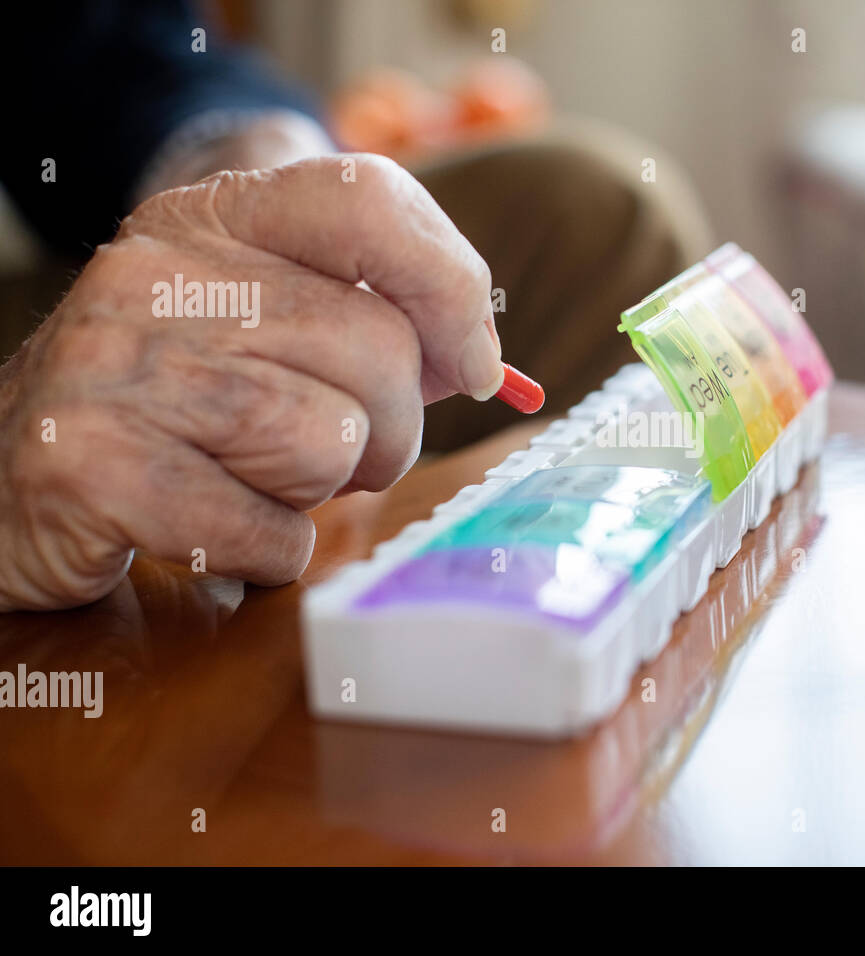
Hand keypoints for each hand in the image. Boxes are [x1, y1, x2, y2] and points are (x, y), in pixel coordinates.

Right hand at [0, 154, 503, 610]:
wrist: (6, 472)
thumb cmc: (173, 405)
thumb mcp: (259, 324)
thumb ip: (370, 316)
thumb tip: (480, 358)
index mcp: (212, 218)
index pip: (368, 200)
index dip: (452, 286)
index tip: (475, 364)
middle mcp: (159, 274)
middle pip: (379, 351)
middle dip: (391, 431)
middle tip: (340, 453)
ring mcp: (118, 365)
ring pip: (331, 442)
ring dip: (322, 490)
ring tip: (259, 482)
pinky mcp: (92, 466)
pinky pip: (267, 530)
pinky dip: (267, 550)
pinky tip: (214, 529)